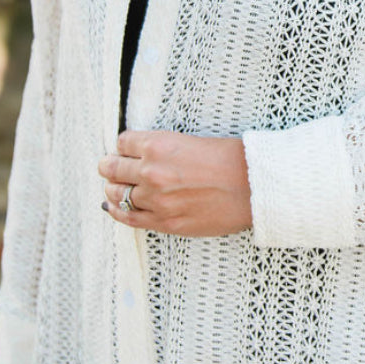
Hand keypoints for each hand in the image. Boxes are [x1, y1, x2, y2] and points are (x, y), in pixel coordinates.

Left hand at [99, 131, 251, 236]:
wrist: (255, 186)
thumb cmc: (231, 159)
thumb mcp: (191, 141)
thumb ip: (163, 149)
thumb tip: (139, 156)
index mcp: (158, 145)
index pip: (122, 143)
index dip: (123, 146)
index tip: (125, 150)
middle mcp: (152, 172)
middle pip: (113, 167)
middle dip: (110, 166)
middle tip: (109, 166)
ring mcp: (157, 200)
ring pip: (116, 193)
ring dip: (113, 188)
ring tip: (114, 187)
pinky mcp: (166, 222)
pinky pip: (128, 217)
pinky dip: (116, 211)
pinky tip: (111, 206)